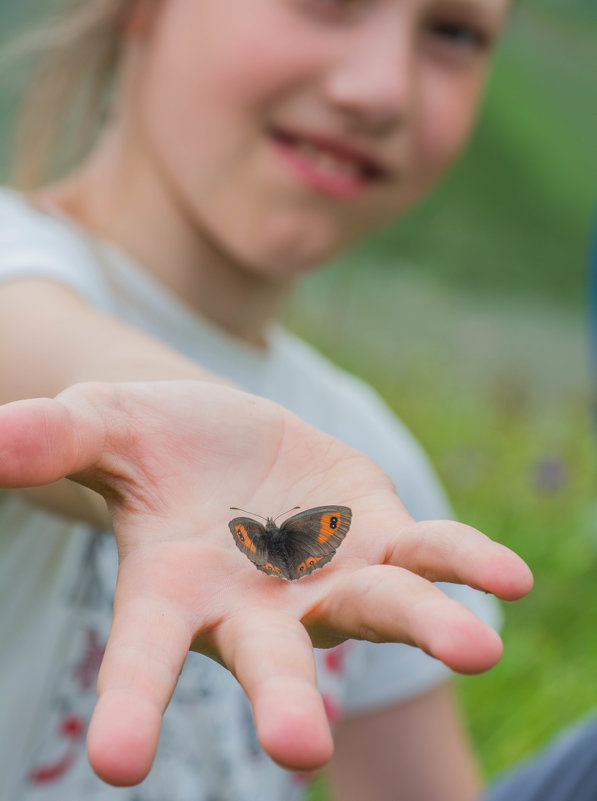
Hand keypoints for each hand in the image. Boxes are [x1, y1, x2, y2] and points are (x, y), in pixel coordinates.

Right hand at [0, 381, 532, 785]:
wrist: (223, 436)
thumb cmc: (151, 442)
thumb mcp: (101, 424)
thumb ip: (56, 438)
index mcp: (173, 590)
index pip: (143, 654)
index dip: (130, 703)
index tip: (114, 764)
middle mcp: (254, 605)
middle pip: (272, 656)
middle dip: (287, 697)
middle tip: (301, 743)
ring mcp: (324, 576)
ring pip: (374, 609)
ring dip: (424, 629)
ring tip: (476, 650)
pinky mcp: (376, 535)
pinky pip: (426, 553)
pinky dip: (464, 564)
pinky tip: (509, 581)